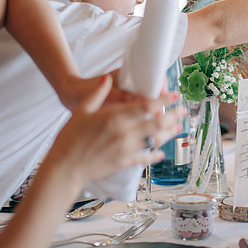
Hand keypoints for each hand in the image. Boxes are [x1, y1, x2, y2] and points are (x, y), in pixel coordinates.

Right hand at [48, 76, 183, 183]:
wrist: (64, 169)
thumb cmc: (69, 139)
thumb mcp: (81, 112)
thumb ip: (97, 94)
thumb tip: (106, 79)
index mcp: (114, 117)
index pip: (145, 106)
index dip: (163, 100)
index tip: (174, 95)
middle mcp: (124, 133)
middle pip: (156, 123)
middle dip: (173, 115)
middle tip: (183, 110)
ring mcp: (126, 149)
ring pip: (155, 140)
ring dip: (169, 133)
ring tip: (177, 127)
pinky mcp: (124, 163)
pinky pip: (145, 159)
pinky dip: (155, 155)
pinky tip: (161, 153)